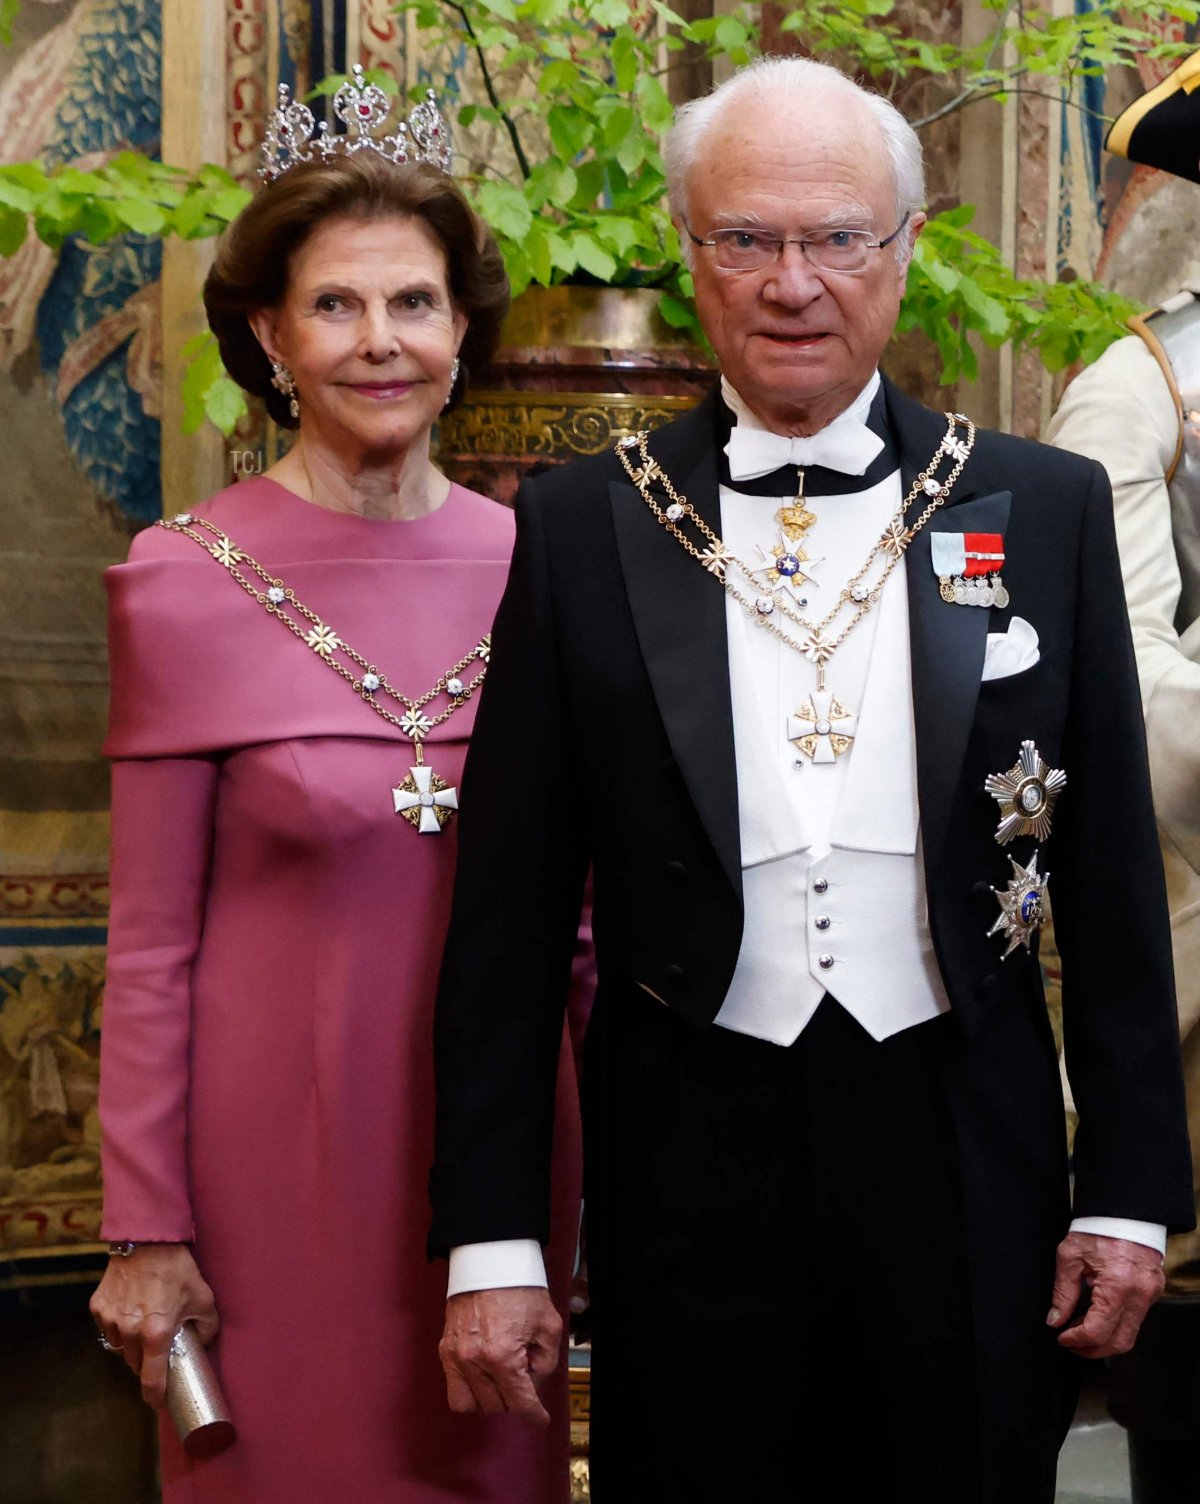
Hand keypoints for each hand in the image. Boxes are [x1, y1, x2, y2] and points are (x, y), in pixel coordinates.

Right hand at [89, 1244, 218, 1408]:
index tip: (160, 1403)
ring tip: (146, 1326)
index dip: (156, 1397)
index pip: (152, 1381)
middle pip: (135, 1365)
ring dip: (132, 1345)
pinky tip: (132, 1310)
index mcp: (156, 1334)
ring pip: (120, 1348)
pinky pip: (109, 1328)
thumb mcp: (204, 1299)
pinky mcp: (99, 1307)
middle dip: (147, 1363)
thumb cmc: (179, 1269)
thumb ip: (207, 1329)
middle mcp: (130, 1332)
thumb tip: (202, 1346)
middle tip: (159, 1350)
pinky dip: (119, 1326)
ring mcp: (111, 1320)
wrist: (148, 1240)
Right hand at [438, 1286, 561, 1426]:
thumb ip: (545, 1362)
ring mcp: (455, 1357)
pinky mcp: (444, 1350)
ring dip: (490, 1398)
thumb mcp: (548, 1325)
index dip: (534, 1414)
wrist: (489, 1262)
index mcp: (502, 1355)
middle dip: (514, 1397)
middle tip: (523, 1373)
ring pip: (473, 1405)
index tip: (540, 1418)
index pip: (519, 1403)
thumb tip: (532, 1385)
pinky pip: (454, 1390)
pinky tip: (483, 1377)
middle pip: (497, 1406)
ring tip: (501, 1377)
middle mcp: (474, 1361)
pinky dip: (470, 1391)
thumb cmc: (520, 1289)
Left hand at [1047, 1231, 1164, 1358]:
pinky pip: (1136, 1319)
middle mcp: (1139, 1294)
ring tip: (1081, 1329)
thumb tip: (1055, 1319)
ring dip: (1105, 1339)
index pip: (1098, 1330)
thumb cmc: (1096, 1229)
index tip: (1062, 1338)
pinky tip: (1097, 1316)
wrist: (1123, 1211)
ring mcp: (1150, 1294)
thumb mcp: (1069, 1257)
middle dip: (1093, 1349)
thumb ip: (1062, 1292)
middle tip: (1072, 1343)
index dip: (1077, 1340)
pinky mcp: (1153, 1291)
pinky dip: (1116, 1325)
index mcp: (1117, 1285)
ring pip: (1130, 1335)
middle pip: (1119, 1342)